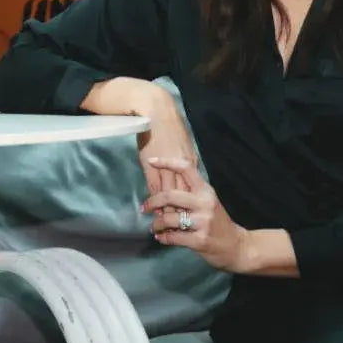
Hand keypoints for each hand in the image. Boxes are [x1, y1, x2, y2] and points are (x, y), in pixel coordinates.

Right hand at [136, 91, 197, 217]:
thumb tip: (182, 178)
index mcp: (190, 162)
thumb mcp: (180, 146)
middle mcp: (181, 167)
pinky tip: (151, 210)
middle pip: (183, 196)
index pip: (191, 190)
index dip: (189, 205)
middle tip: (177, 230)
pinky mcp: (152, 164)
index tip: (189, 219)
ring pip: (168, 195)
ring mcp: (166, 166)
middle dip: (180, 213)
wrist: (157, 112)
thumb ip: (182, 162)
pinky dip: (154, 200)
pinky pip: (155, 187)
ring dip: (165, 210)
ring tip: (161, 226)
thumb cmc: (168, 127)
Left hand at [141, 156, 249, 272]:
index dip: (167, 162)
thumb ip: (190, 193)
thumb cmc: (218, 222)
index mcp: (205, 190)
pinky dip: (164, 237)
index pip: (185, 168)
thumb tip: (164, 187)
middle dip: (153, 201)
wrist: (236, 246)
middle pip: (171, 195)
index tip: (151, 160)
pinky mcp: (200, 240)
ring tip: (154, 227)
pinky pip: (174, 237)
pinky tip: (161, 237)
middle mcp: (204, 202)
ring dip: (157, 223)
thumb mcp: (208, 202)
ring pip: (169, 218)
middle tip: (144, 207)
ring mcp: (203, 221)